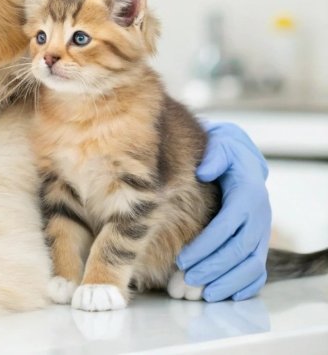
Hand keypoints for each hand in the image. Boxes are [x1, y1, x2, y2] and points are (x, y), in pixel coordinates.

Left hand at [177, 121, 271, 301]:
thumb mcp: (220, 146)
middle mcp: (259, 216)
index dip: (206, 246)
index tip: (182, 260)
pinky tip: (225, 296)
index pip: (228, 226)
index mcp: (247, 195)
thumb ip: (214, 157)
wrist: (239, 159)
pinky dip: (244, 287)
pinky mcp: (258, 244)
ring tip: (200, 294)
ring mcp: (260, 233)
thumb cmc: (222, 154)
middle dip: (211, 268)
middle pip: (238, 250)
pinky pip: (258, 272)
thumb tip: (205, 170)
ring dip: (226, 282)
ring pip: (250, 265)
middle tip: (184, 281)